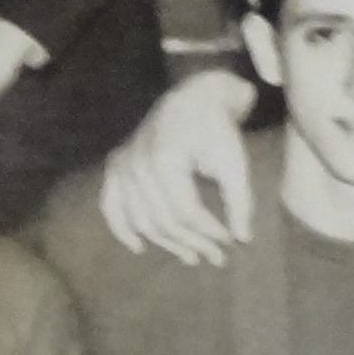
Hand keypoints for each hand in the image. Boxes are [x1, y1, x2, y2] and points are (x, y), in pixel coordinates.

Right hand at [97, 68, 263, 264]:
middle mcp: (137, 164)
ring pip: (140, 219)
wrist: (193, 96)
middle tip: (216, 258)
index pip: (186, 212)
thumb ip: (239, 200)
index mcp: (165, 160)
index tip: (231, 242)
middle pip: (162, 220)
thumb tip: (242, 239)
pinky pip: (111, 205)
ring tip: (192, 258)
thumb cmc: (218, 127)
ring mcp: (122, 165)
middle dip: (192, 243)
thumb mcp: (234, 160)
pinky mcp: (116, 165)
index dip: (209, 232)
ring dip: (165, 243)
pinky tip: (140, 248)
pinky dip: (122, 229)